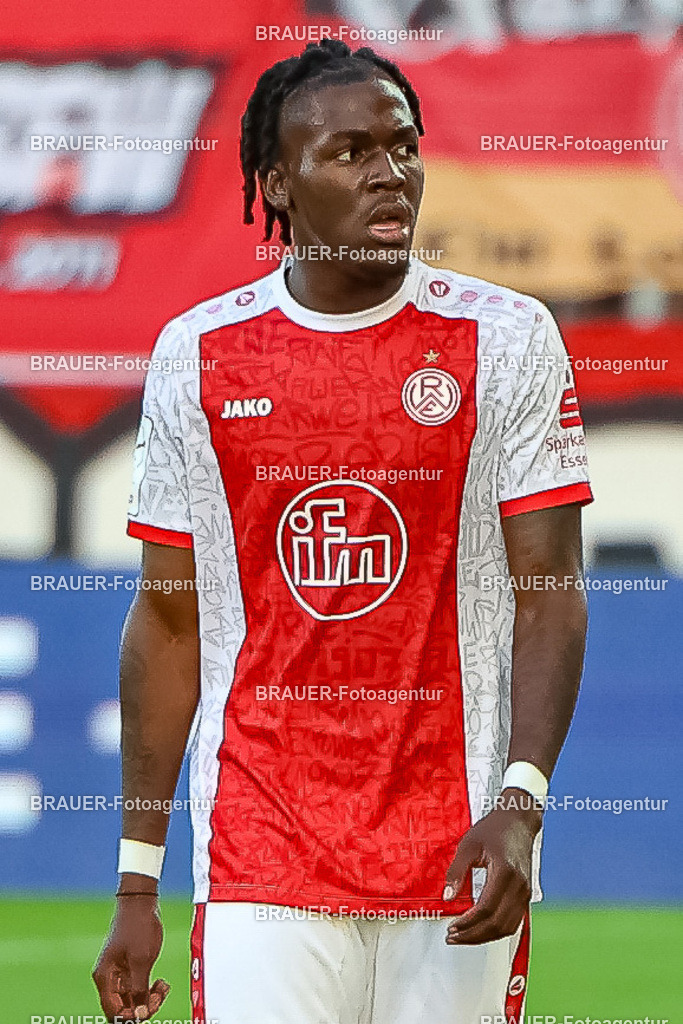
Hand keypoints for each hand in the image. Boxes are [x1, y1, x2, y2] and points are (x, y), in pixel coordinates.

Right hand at [92, 895, 169, 1021]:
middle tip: (159, 995)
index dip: (131, 1015)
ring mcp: (119, 974)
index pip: (113, 1012)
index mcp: (105, 978)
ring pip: (132, 999)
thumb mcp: (141, 960)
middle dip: (143, 1007)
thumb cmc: (137, 926)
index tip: (149, 1007)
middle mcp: (109, 979)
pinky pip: (138, 988)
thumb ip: (138, 989)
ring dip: (149, 998)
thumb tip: (139, 1014)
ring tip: (163, 987)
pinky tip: (162, 984)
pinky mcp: (130, 968)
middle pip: (123, 1008)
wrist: (140, 902)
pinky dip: (150, 989)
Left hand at [443, 790, 541, 944]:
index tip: (452, 927)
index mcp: (505, 872)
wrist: (518, 820)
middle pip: (498, 924)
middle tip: (453, 937)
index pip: (486, 909)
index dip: (468, 923)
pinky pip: (513, 921)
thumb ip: (457, 872)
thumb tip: (447, 897)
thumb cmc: (494, 829)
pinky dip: (496, 930)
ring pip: (508, 927)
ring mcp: (525, 892)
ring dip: (485, 937)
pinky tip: (480, 929)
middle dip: (473, 935)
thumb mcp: (468, 845)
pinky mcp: (525, 894)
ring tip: (464, 936)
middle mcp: (519, 886)